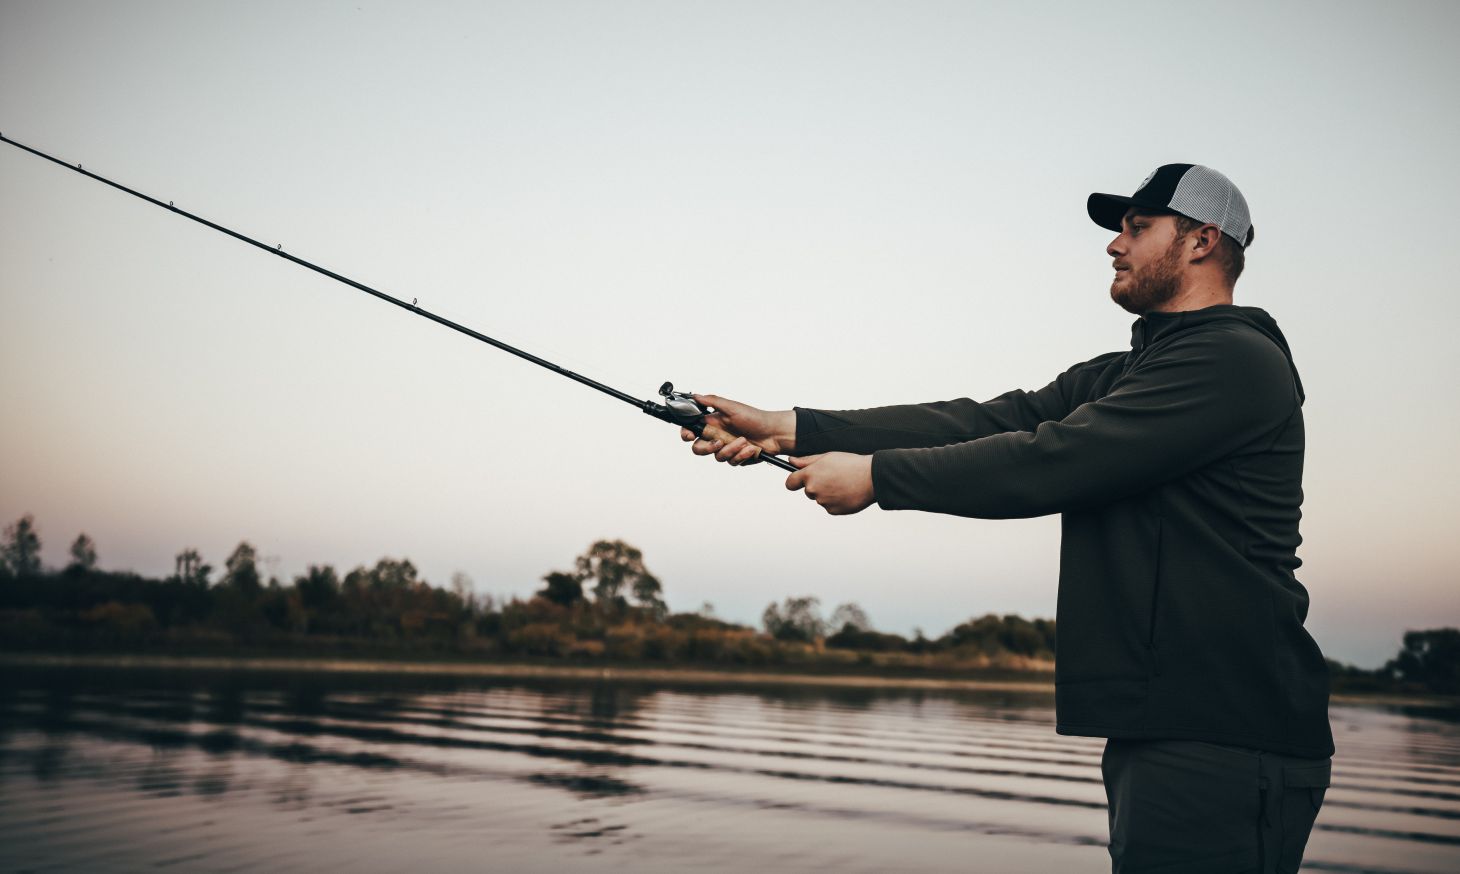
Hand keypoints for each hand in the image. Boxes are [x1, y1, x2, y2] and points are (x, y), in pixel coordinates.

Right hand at [680, 394, 796, 465]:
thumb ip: (712, 402)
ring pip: (717, 457)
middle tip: (719, 442)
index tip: (689, 435)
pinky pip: (732, 462)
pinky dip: (741, 455)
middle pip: (699, 448)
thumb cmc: (755, 418)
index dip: (687, 434)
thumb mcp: (733, 407)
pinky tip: (751, 448)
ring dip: (731, 450)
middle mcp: (718, 436)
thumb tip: (696, 396)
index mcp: (714, 423)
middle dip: (707, 448)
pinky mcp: (736, 457)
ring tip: (744, 441)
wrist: (775, 433)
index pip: (692, 430)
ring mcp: (727, 448)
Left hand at [785, 453, 875, 514]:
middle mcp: (813, 490)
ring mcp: (823, 502)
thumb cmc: (851, 464)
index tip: (797, 481)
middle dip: (816, 485)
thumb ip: (806, 461)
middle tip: (833, 477)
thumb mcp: (827, 456)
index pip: (790, 483)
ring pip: (820, 498)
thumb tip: (791, 461)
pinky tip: (846, 492)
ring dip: (827, 493)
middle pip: (808, 490)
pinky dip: (836, 501)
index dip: (794, 481)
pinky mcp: (833, 510)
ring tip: (843, 483)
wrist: (871, 478)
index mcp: (810, 475)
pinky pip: (830, 506)